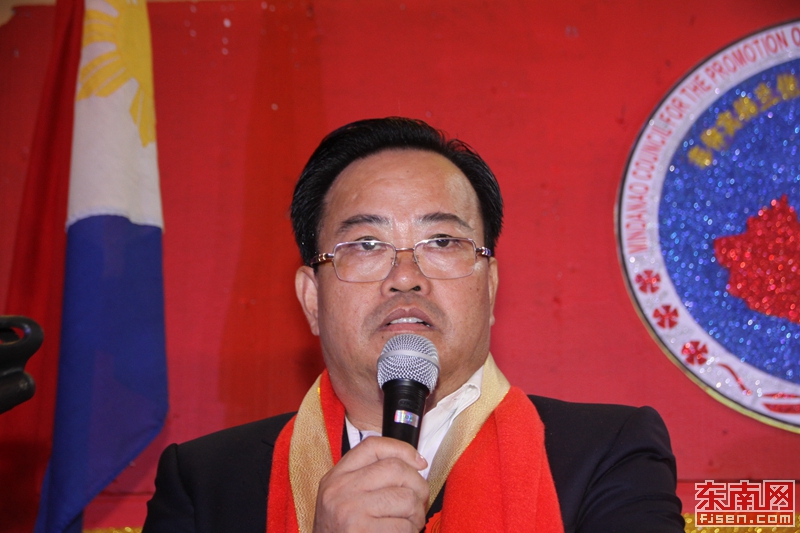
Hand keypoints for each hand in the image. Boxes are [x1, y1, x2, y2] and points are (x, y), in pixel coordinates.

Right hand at [313, 436, 429, 532]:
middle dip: (418, 485)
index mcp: (336, 476)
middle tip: (420, 501)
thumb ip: (368, 479)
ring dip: (417, 514)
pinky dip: (410, 532)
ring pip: (406, 498)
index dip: (403, 450)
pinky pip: (404, 526)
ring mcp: (350, 510)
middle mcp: (340, 489)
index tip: (420, 463)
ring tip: (411, 523)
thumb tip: (415, 464)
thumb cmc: (341, 531)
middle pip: (395, 469)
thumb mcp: (343, 498)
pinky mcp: (361, 531)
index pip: (373, 446)